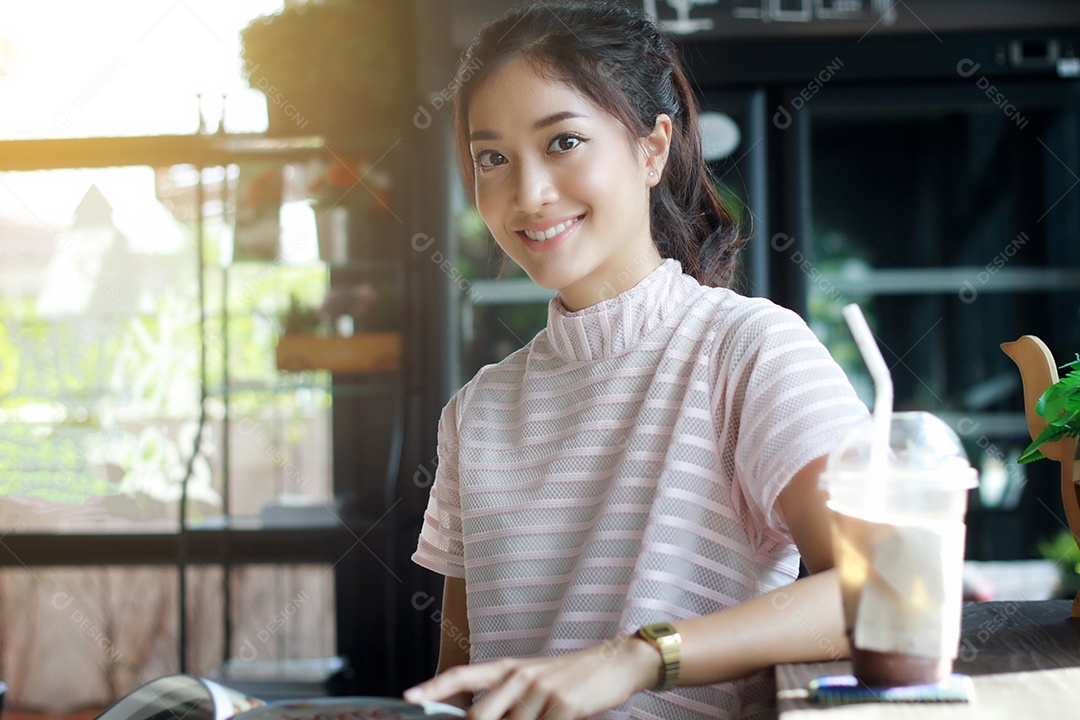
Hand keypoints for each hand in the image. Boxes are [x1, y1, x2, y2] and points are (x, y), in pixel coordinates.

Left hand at [404, 634, 660, 719]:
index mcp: (509, 668)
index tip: (410, 695)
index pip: (464, 675)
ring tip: (541, 716)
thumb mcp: (534, 679)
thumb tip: (479, 716)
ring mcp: (541, 691)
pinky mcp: (563, 707)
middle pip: (480, 716)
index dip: (435, 686)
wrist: (616, 664)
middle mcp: (520, 676)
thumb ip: (507, 699)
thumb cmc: (571, 677)